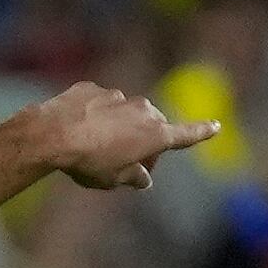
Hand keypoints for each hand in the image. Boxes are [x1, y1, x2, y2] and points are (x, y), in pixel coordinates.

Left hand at [33, 83, 222, 192]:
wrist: (52, 134)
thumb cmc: (88, 162)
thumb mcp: (114, 179)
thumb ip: (134, 177)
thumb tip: (143, 179)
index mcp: (155, 133)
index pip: (185, 134)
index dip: (201, 132)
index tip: (216, 125)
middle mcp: (142, 110)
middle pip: (151, 125)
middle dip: (143, 140)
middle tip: (125, 161)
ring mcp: (116, 96)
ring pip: (123, 113)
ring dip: (116, 126)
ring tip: (93, 145)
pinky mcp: (92, 88)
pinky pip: (98, 103)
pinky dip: (92, 114)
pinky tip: (76, 128)